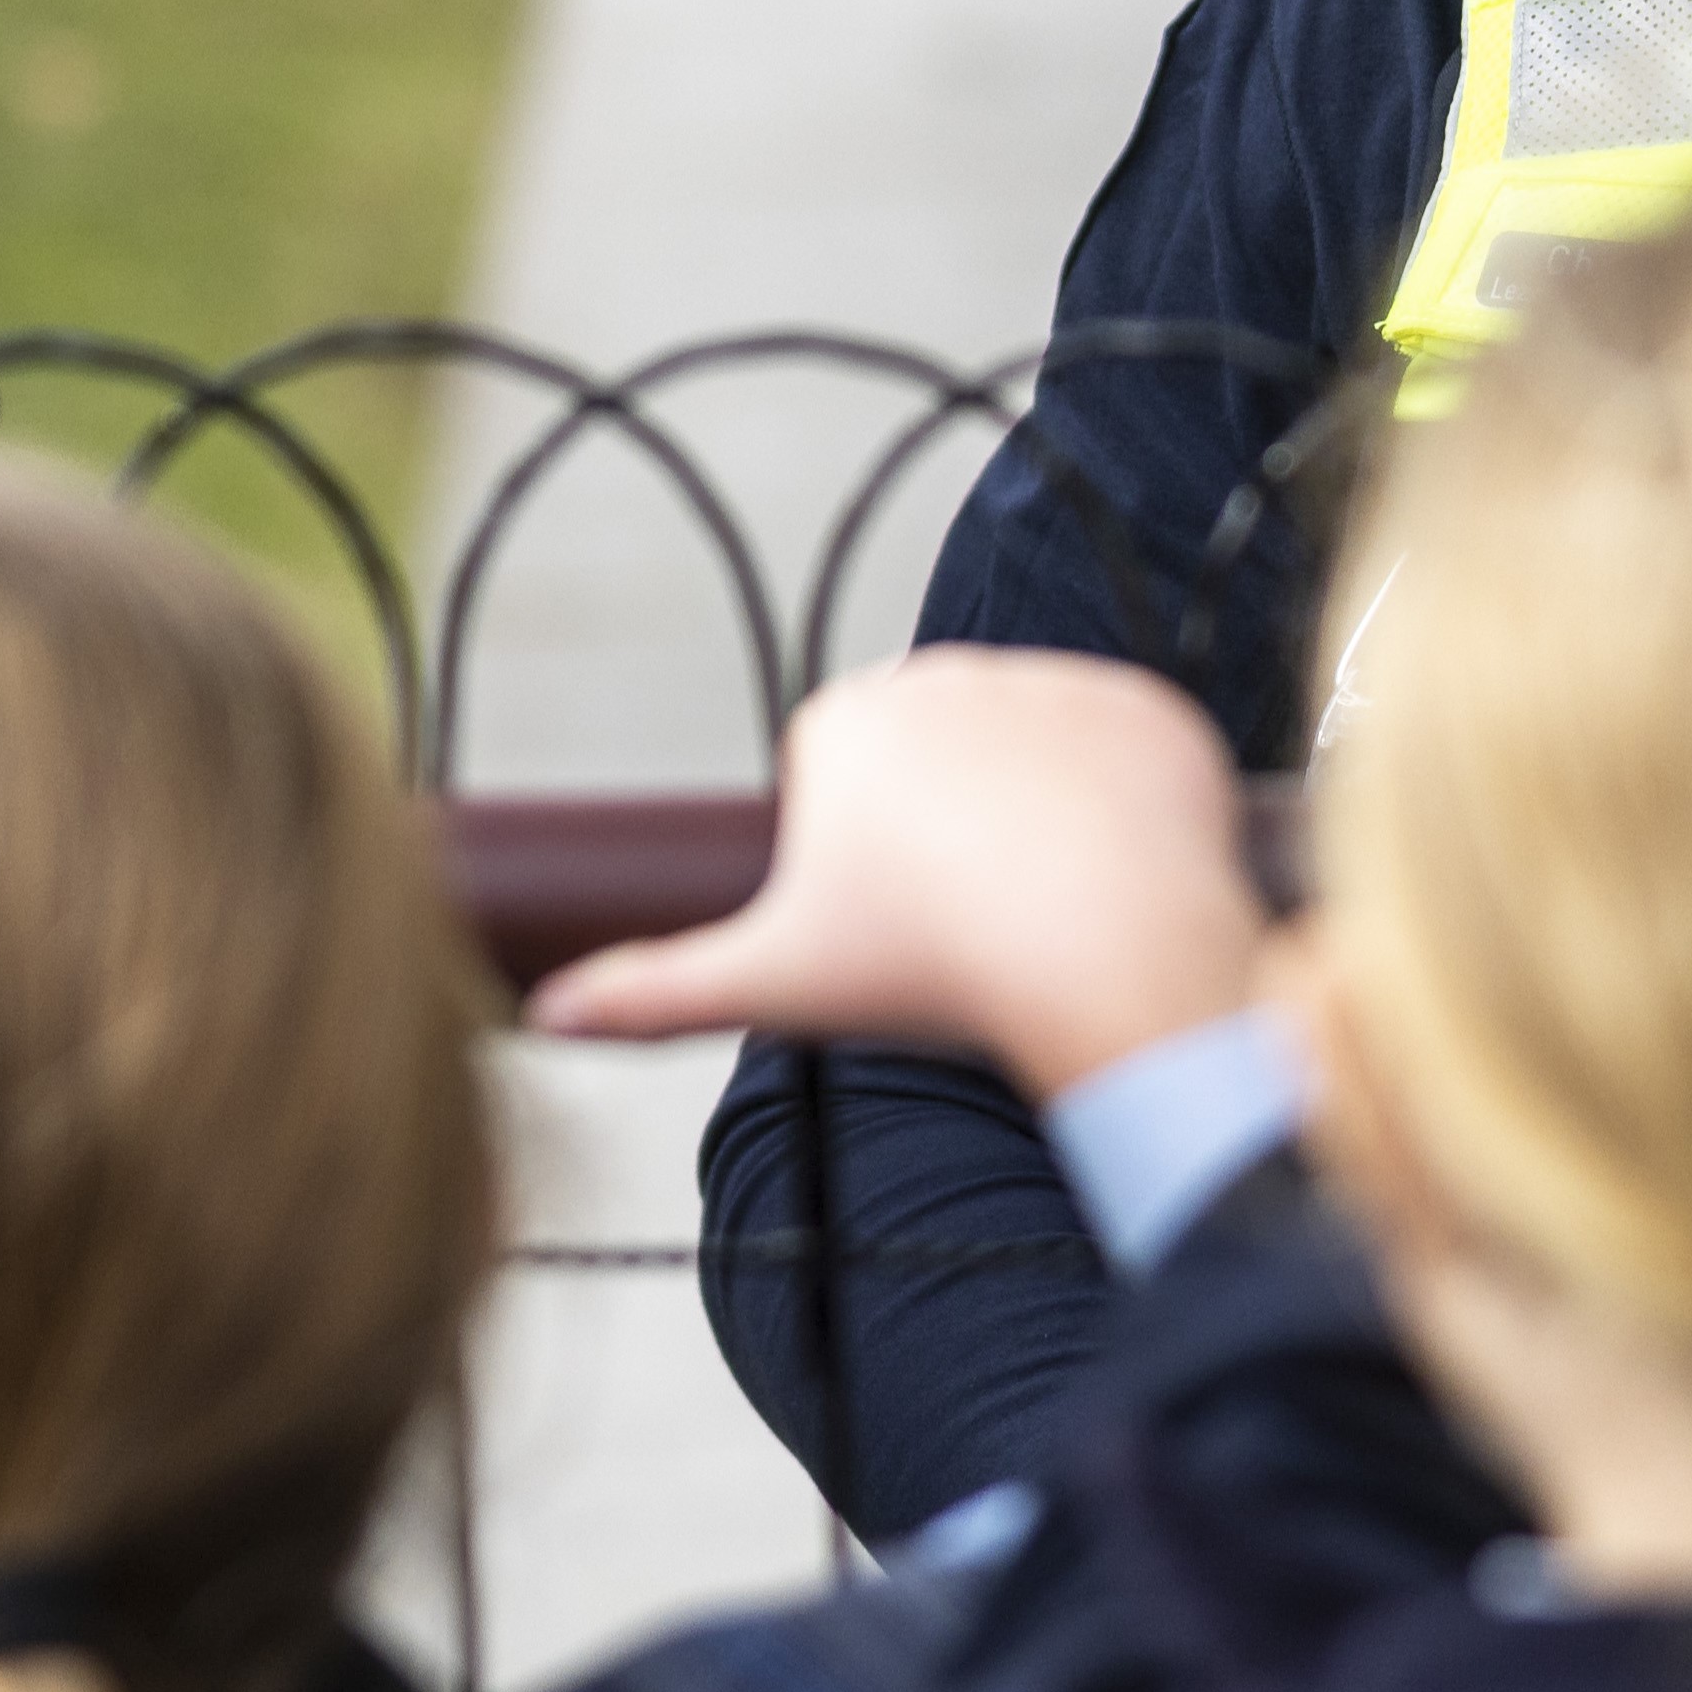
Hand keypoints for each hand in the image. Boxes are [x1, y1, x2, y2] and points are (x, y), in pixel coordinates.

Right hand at [529, 646, 1268, 1099]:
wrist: (1104, 956)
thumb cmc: (931, 969)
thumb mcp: (776, 981)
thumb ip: (654, 991)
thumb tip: (545, 1017)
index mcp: (843, 721)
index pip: (861, 788)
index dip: (882, 867)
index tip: (905, 919)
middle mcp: (942, 674)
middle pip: (950, 765)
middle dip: (958, 831)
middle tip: (977, 919)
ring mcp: (1052, 683)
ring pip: (1039, 764)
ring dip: (1043, 819)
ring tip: (1048, 901)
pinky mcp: (1146, 704)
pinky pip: (1129, 760)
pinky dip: (1124, 812)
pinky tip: (1114, 872)